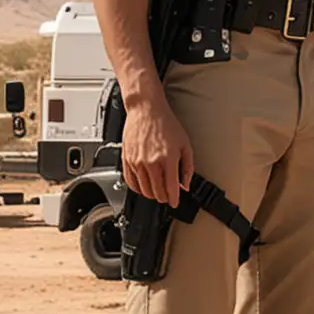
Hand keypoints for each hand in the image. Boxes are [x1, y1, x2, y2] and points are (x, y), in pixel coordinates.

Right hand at [122, 91, 193, 206]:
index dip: (173, 199)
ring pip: (143, 189)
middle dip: (164, 197)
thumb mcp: (185, 144)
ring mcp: (136, 163)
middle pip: (156, 192)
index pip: (170, 188)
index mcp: (167, 159)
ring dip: (151, 194)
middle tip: (168, 196)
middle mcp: (150, 163)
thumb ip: (187, 166)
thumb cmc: (166, 124)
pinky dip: (137, 188)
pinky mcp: (126, 160)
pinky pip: (130, 182)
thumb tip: (185, 183)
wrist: (146, 111)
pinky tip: (143, 187)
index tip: (175, 202)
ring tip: (158, 192)